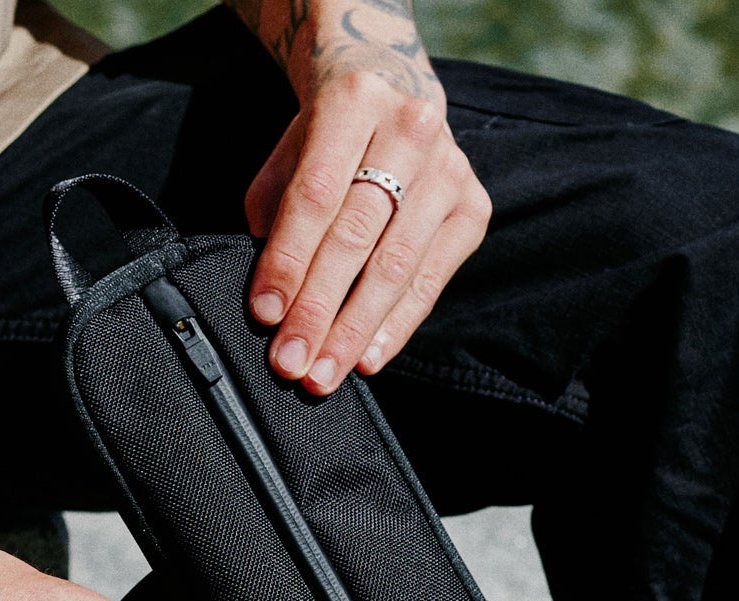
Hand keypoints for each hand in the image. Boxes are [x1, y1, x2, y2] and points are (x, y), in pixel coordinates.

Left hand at [232, 0, 489, 395]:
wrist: (391, 88)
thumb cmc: (329, 137)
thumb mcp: (290, 153)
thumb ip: (274, 212)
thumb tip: (271, 298)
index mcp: (355, 100)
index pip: (317, 195)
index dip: (288, 260)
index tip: (265, 315)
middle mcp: (411, 129)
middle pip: (357, 236)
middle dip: (319, 308)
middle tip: (291, 362)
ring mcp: (450, 169)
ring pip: (396, 266)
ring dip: (355, 330)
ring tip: (323, 373)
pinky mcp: (472, 208)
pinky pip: (430, 281)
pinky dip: (395, 326)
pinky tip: (367, 358)